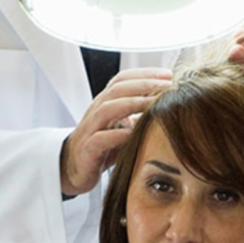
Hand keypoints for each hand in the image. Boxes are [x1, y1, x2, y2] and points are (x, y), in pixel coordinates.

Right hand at [60, 67, 171, 195]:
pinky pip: (100, 138)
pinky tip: (133, 133)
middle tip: (167, 85)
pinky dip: (117, 135)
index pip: (123, 79)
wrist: (74, 168)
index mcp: (106, 103)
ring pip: (108, 109)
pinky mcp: (88, 149)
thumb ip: (140, 114)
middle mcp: (97, 111)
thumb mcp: (123, 126)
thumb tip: (168, 102)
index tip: (169, 75)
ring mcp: (91, 129)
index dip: (145, 74)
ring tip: (153, 103)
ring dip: (132, 103)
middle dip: (144, 84)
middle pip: (117, 89)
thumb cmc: (103, 147)